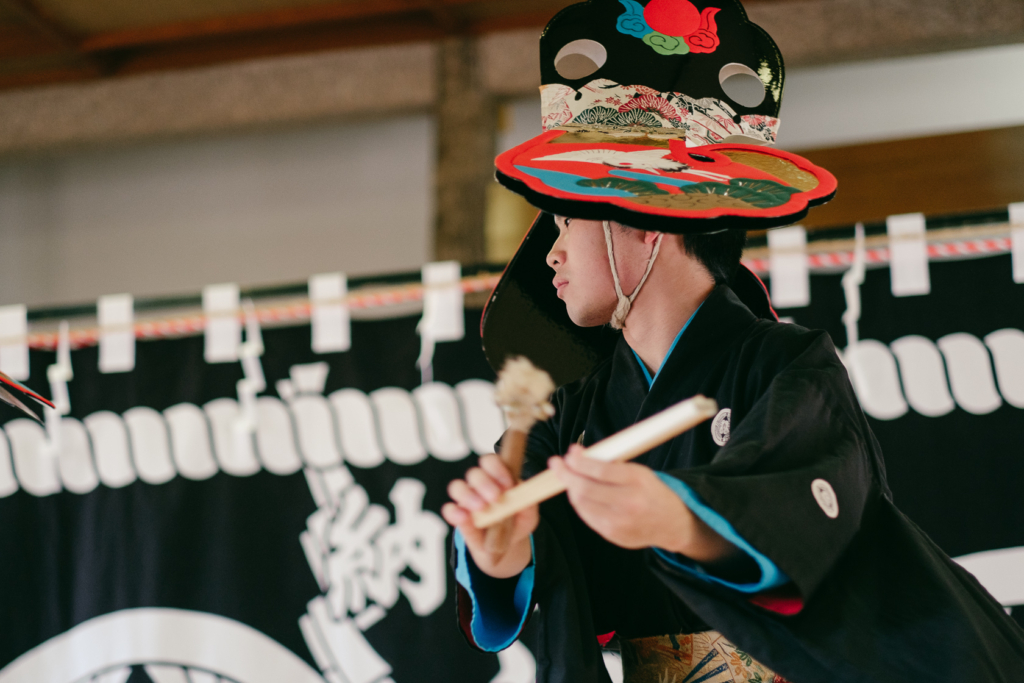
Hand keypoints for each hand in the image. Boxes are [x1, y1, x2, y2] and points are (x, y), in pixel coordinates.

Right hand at [442, 454, 538, 578]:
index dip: (498, 468)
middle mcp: (478, 485)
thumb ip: (529, 504)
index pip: (491, 462)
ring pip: (457, 487)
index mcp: (496, 477)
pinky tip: (463, 517)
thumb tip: (524, 494)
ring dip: (469, 495)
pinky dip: (454, 512)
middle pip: (474, 473)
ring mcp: (466, 500)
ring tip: (481, 508)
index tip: (508, 483)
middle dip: (484, 483)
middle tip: (496, 497)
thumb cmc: (517, 523)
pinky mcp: (458, 517)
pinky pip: (449, 510)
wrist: (507, 547)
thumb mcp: (529, 515)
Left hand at [549, 445, 738, 563]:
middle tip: (556, 464)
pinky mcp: (613, 535)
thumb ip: (610, 464)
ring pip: (582, 503)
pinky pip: (587, 516)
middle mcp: (629, 503)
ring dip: (570, 488)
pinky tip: (578, 493)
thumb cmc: (652, 492)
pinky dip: (579, 503)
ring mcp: (620, 522)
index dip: (579, 461)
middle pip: (585, 488)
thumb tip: (578, 454)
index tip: (569, 453)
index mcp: (637, 482)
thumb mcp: (639, 471)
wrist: (672, 524)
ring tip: (567, 477)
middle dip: (566, 474)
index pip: (600, 471)